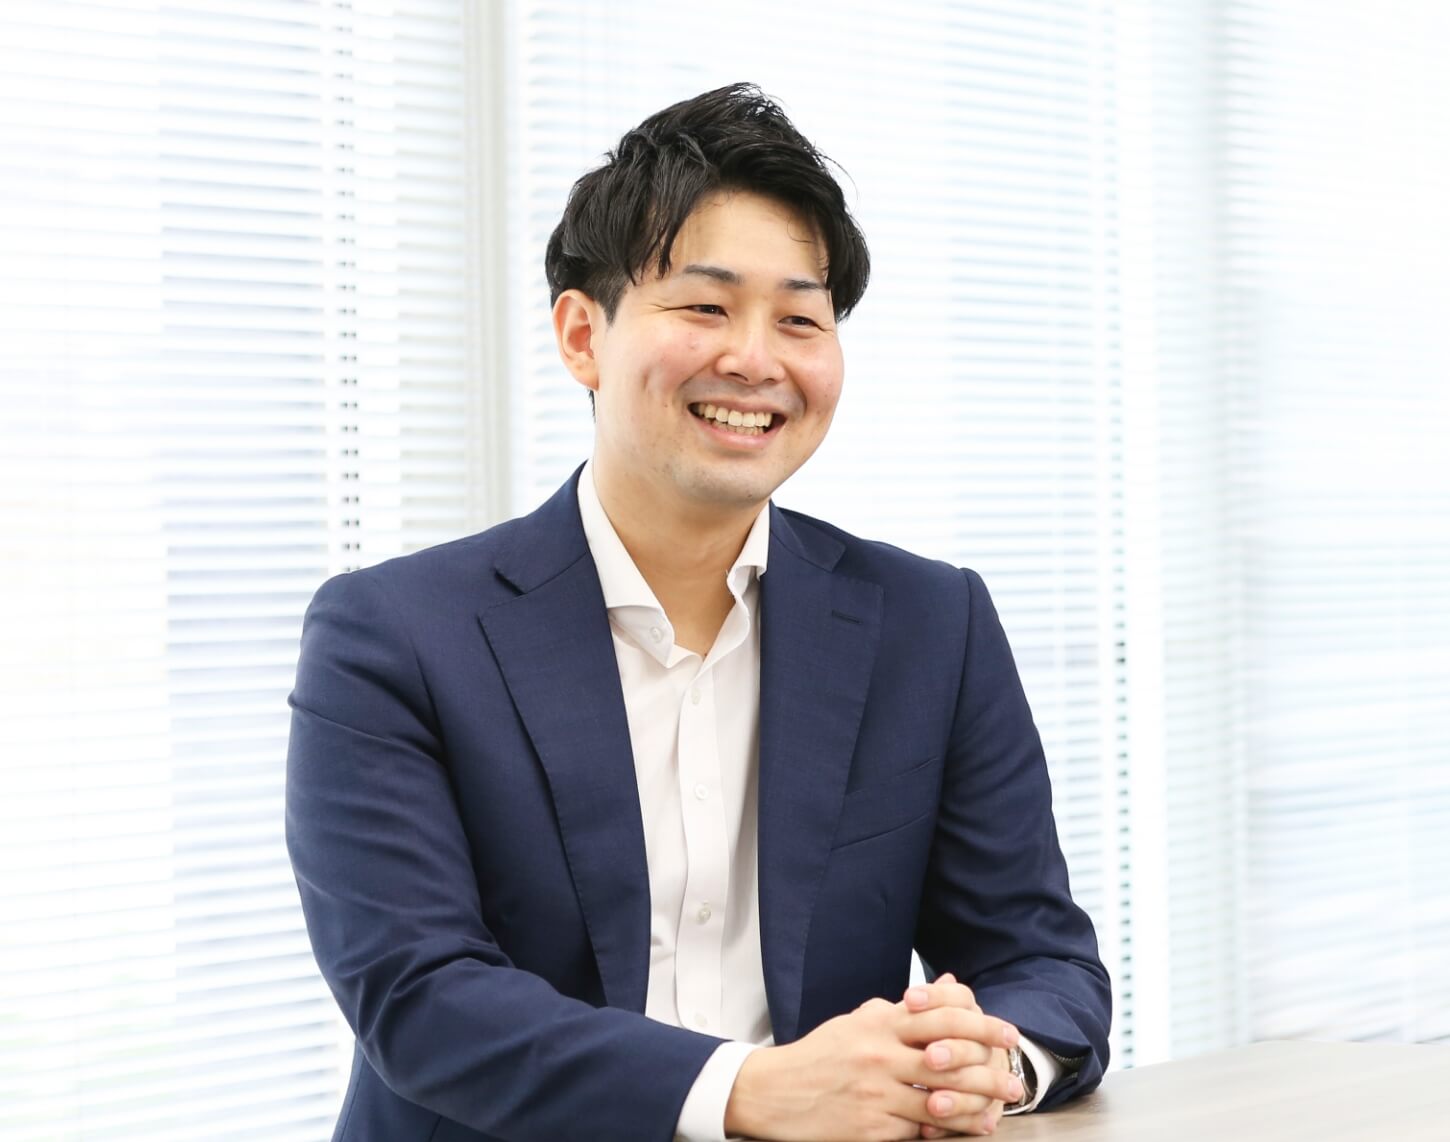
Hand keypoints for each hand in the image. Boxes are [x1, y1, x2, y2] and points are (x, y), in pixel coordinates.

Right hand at [722, 987, 1019, 1140]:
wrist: (774, 1093)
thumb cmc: (821, 1056)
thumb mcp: (859, 1021)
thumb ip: (904, 1008)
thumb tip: (948, 985)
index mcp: (878, 1022)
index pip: (941, 1015)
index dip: (981, 1022)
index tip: (1007, 1032)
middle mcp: (879, 1055)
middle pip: (949, 1059)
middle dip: (990, 1069)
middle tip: (1015, 1078)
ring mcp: (875, 1093)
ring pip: (940, 1100)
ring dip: (977, 1105)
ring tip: (999, 1108)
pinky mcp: (870, 1128)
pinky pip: (918, 1130)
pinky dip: (944, 1129)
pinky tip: (964, 1128)